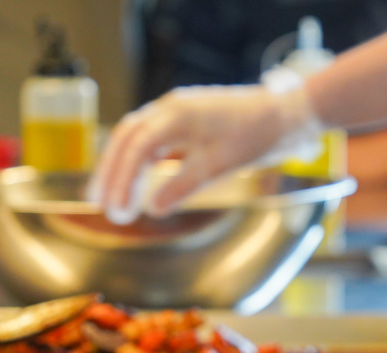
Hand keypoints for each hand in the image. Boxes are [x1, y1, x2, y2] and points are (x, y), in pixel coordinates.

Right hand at [90, 83, 319, 223]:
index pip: (136, 148)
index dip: (122, 180)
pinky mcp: (185, 119)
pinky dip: (139, 161)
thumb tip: (153, 208)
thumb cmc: (257, 136)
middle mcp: (170, 108)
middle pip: (126, 138)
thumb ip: (183, 186)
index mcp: (176, 115)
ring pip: (135, 137)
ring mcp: (177, 112)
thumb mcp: (220, 165)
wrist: (286, 113)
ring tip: (111, 197)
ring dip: (121, 166)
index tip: (116, 210)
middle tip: (100, 205)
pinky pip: (152, 139)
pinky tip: (135, 181)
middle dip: (110, 172)